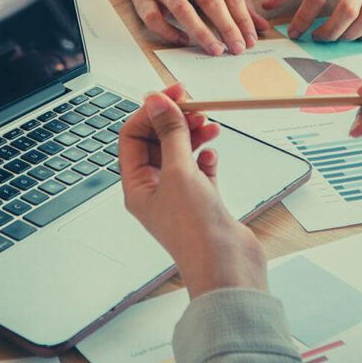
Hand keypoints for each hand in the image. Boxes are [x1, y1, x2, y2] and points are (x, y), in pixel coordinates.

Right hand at [119, 0, 270, 55]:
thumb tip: (261, 26)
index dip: (243, 18)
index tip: (251, 39)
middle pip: (210, 1)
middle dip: (227, 28)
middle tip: (238, 49)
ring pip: (183, 11)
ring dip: (202, 33)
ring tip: (216, 50)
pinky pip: (155, 19)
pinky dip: (170, 33)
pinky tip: (184, 41)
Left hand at [119, 84, 267, 297]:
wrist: (227, 268)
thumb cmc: (197, 232)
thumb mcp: (179, 172)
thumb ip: (170, 133)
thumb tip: (157, 102)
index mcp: (136, 186)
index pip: (133, 137)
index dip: (151, 112)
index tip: (174, 94)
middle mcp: (154, 191)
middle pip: (157, 142)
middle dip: (175, 121)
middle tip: (195, 106)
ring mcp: (179, 197)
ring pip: (180, 153)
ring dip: (193, 135)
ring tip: (209, 124)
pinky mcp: (203, 202)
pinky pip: (199, 169)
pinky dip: (205, 157)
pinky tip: (212, 153)